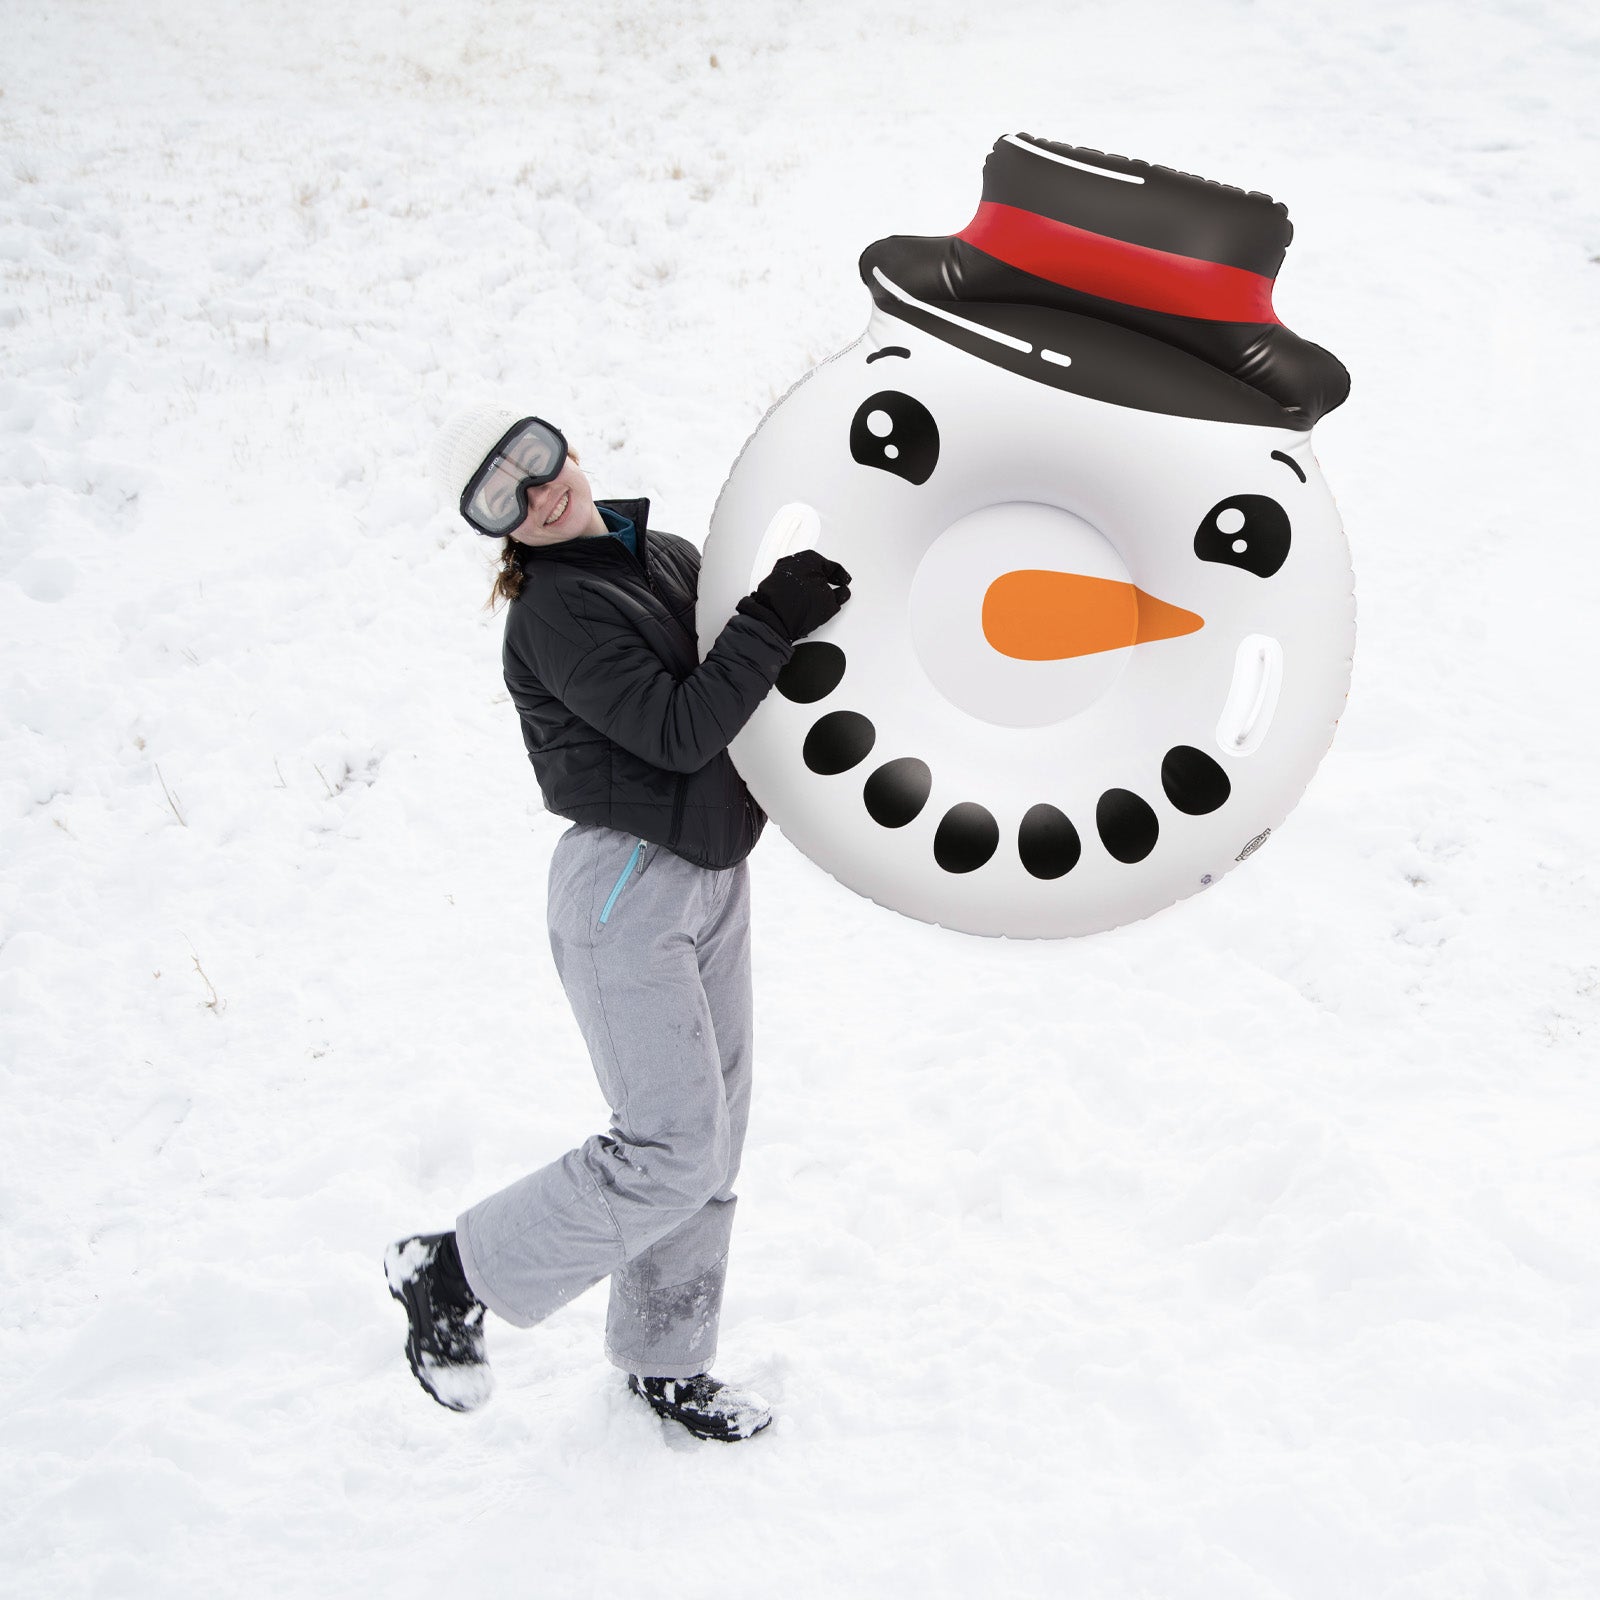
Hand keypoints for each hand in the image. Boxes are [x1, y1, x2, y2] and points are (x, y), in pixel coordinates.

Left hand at [736, 549, 852, 642]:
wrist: (774, 616)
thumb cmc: (802, 604)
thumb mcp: (830, 602)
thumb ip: (839, 595)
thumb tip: (842, 592)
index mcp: (812, 559)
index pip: (833, 567)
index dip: (842, 577)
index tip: (845, 583)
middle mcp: (795, 561)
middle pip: (816, 571)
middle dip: (826, 582)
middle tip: (834, 592)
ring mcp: (782, 571)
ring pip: (804, 577)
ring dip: (812, 586)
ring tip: (818, 601)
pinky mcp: (773, 583)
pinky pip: (792, 584)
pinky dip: (800, 590)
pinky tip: (804, 602)